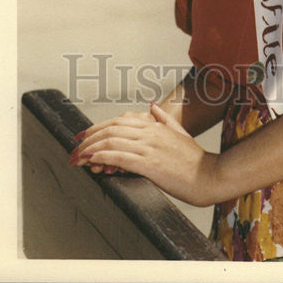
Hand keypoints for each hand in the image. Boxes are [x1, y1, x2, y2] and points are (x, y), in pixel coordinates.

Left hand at [68, 104, 220, 206]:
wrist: (209, 176)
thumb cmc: (195, 159)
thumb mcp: (180, 132)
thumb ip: (164, 118)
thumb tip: (151, 106)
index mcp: (155, 126)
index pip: (118, 121)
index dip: (97, 127)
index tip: (83, 136)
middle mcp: (150, 133)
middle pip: (111, 129)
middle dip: (88, 139)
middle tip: (74, 150)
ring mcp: (150, 148)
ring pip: (112, 141)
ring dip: (90, 149)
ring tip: (77, 158)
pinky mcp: (150, 164)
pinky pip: (120, 157)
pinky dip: (103, 156)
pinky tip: (92, 160)